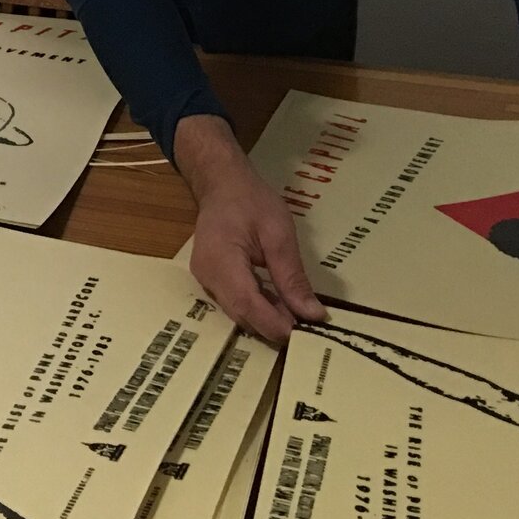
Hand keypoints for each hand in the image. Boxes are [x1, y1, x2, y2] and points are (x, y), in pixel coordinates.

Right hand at [175, 113, 329, 343]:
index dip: (275, 325)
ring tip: (298, 316)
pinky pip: (235, 302)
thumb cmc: (251, 201)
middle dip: (274, 326)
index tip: (305, 335)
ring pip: (238, 312)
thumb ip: (292, 276)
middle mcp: (207, 276)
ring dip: (268, 318)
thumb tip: (313, 314)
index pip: (247, 304)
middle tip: (308, 328)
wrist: (221, 183)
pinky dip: (259, 307)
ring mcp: (205, 279)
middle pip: (241, 314)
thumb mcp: (279, 234)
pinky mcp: (210, 280)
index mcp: (220, 260)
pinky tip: (280, 303)